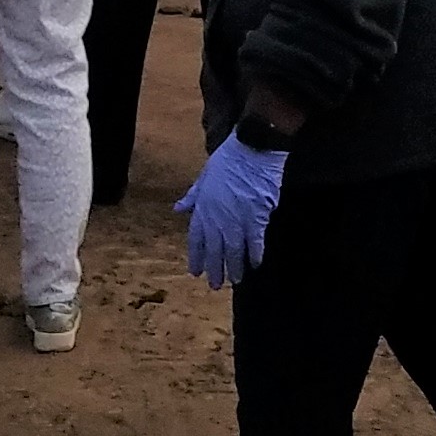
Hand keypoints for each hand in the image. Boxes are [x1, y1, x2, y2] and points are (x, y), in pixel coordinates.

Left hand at [177, 133, 288, 289]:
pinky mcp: (257, 218)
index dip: (196, 257)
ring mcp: (237, 220)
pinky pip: (255, 242)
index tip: (196, 272)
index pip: (196, 240)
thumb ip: (193, 196)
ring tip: (235, 280)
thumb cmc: (228, 159)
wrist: (253, 149)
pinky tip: (255, 264)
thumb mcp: (205, 176)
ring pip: (233, 251)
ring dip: (234, 267)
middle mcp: (217, 219)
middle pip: (214, 250)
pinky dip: (254, 254)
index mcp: (203, 208)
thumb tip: (177, 209)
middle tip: (215, 285)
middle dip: (215, 269)